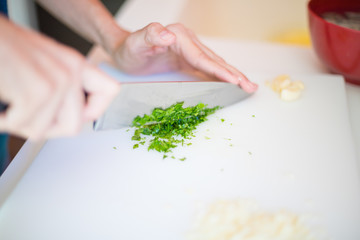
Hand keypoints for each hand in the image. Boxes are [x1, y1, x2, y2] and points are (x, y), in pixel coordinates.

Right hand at [0, 18, 119, 138]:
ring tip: (12, 105)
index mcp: (77, 64)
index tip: (79, 115)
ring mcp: (58, 82)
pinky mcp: (38, 92)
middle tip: (28, 115)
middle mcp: (72, 72)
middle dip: (47, 127)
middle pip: (74, 126)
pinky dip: (7, 122)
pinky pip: (26, 127)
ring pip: (45, 130)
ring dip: (22, 123)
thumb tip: (77, 113)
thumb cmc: (7, 48)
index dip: (93, 111)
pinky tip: (3, 109)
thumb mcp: (47, 61)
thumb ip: (66, 84)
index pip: (110, 91)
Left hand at [111, 23, 257, 92]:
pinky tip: (230, 83)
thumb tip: (168, 35)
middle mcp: (188, 42)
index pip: (203, 57)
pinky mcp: (188, 59)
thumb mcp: (136, 43)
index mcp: (180, 37)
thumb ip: (150, 36)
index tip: (235, 81)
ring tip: (247, 86)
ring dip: (232, 76)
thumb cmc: (130, 49)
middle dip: (234, 74)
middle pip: (214, 60)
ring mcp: (190, 51)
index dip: (220, 70)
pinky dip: (221, 77)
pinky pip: (207, 69)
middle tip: (250, 87)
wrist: (125, 50)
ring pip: (215, 64)